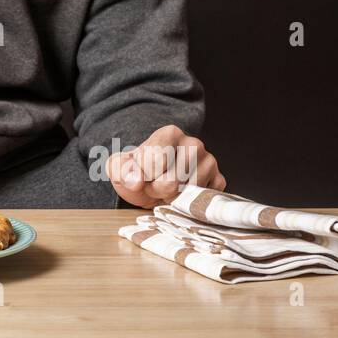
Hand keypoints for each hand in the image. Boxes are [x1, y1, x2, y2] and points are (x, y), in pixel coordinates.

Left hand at [104, 124, 225, 207]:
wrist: (153, 182)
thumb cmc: (137, 172)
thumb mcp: (119, 168)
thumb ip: (121, 171)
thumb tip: (136, 181)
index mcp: (170, 133)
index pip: (157, 161)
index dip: (144, 176)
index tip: (141, 175)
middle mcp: (194, 144)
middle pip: (172, 182)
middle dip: (157, 190)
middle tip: (153, 185)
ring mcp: (210, 162)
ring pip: (187, 194)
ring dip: (171, 199)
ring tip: (166, 189)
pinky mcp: (219, 181)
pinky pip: (203, 201)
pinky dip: (188, 204)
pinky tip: (181, 195)